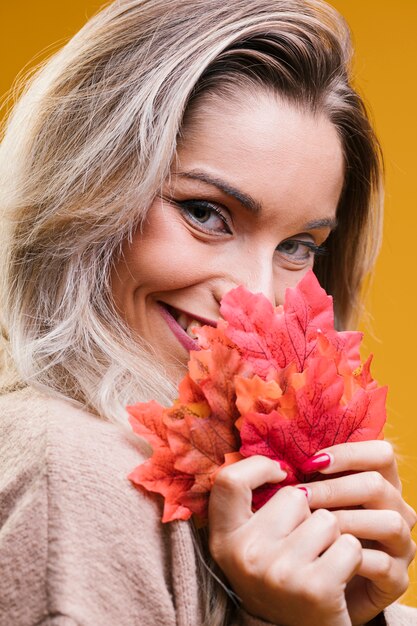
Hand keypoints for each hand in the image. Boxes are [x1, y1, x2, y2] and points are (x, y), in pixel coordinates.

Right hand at [209, 455, 361, 625]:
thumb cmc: (280, 578)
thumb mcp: (252, 545)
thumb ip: (254, 506)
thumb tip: (278, 459)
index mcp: (223, 540)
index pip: (229, 480)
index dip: (258, 467)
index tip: (279, 474)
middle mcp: (244, 555)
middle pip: (294, 496)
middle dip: (308, 514)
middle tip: (302, 548)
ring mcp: (278, 571)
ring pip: (326, 519)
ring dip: (332, 536)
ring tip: (319, 562)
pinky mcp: (314, 587)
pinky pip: (348, 544)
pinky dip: (350, 557)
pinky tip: (336, 577)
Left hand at [300, 440, 416, 624]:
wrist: (318, 594)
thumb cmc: (310, 538)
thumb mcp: (310, 503)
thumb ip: (308, 479)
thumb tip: (283, 460)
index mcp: (381, 484)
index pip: (381, 454)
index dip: (349, 453)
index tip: (312, 463)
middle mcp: (396, 510)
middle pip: (377, 485)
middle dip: (334, 489)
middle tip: (303, 497)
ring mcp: (401, 545)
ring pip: (389, 522)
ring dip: (347, 521)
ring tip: (313, 528)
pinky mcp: (397, 579)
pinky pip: (383, 563)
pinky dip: (352, 558)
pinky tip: (324, 556)